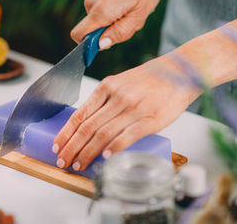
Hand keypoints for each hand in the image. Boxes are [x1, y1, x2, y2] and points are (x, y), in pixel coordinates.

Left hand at [52, 56, 200, 170]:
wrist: (180, 72)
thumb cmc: (149, 80)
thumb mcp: (120, 83)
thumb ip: (104, 101)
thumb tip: (87, 124)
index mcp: (106, 87)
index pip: (80, 114)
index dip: (66, 133)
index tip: (57, 146)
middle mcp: (117, 97)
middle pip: (87, 127)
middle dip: (72, 147)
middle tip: (63, 160)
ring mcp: (133, 108)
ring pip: (103, 133)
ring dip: (88, 152)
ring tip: (79, 164)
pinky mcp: (151, 119)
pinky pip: (128, 136)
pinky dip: (114, 148)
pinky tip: (105, 158)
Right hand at [71, 0, 165, 48]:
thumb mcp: (138, 15)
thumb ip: (120, 33)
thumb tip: (102, 45)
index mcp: (100, 12)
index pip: (79, 36)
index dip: (89, 46)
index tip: (106, 43)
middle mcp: (91, 5)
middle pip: (93, 32)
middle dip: (111, 33)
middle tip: (129, 21)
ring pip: (100, 23)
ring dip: (116, 23)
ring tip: (131, 10)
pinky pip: (103, 14)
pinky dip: (115, 15)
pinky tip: (128, 4)